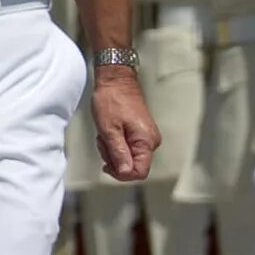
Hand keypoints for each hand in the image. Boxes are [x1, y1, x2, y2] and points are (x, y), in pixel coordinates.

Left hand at [91, 68, 158, 182]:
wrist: (115, 80)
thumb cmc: (111, 101)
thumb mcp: (109, 130)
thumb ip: (119, 154)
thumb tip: (126, 173)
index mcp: (146, 141)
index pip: (139, 172)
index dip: (121, 173)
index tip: (106, 163)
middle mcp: (151, 141)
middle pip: (133, 166)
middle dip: (114, 159)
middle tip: (103, 142)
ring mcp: (147, 137)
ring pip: (129, 158)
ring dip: (113, 151)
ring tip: (105, 134)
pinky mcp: (141, 133)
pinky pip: (129, 148)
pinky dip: (116, 144)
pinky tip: (110, 132)